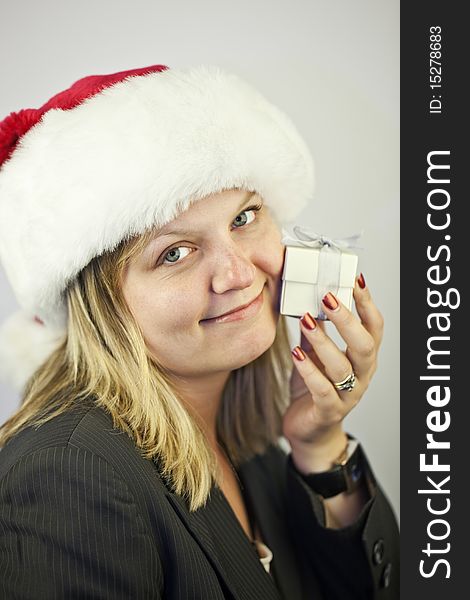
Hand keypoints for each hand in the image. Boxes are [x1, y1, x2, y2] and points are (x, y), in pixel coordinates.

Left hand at [282, 274, 383, 471]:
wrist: (310, 431)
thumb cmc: (315, 389)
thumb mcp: (317, 356)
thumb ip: (317, 332)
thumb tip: (305, 299)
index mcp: (363, 358)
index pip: (374, 327)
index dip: (367, 303)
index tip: (355, 279)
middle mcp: (362, 375)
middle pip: (365, 345)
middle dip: (347, 319)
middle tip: (327, 297)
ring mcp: (348, 395)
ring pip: (343, 366)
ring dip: (324, 340)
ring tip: (306, 319)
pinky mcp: (329, 411)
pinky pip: (323, 390)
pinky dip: (309, 370)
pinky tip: (296, 353)